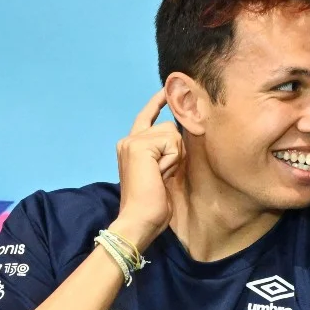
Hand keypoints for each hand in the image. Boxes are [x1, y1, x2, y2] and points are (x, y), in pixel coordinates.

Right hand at [111, 89, 183, 247]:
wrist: (139, 219)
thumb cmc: (153, 204)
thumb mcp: (163, 172)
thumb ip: (166, 151)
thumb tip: (180, 132)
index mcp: (131, 146)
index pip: (147, 118)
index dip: (157, 103)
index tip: (165, 90)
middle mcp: (128, 140)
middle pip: (168, 127)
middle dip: (176, 152)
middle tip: (162, 175)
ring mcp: (131, 141)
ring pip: (171, 134)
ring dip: (174, 158)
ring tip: (160, 176)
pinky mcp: (139, 146)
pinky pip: (171, 143)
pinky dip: (171, 161)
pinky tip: (159, 175)